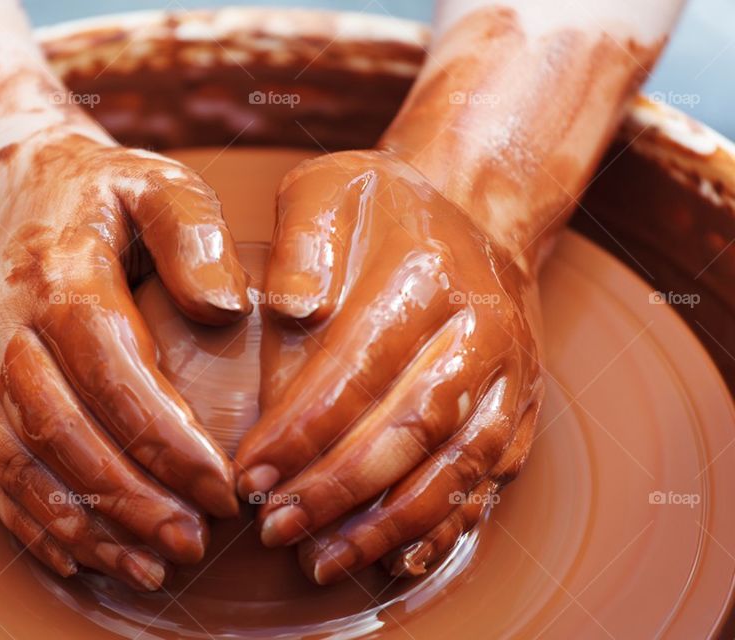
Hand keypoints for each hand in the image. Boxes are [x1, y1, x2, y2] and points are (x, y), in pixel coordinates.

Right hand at [0, 132, 248, 589]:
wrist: (3, 190)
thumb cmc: (100, 193)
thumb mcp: (157, 184)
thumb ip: (194, 232)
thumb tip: (227, 309)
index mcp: (58, 275)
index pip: (112, 371)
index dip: (167, 439)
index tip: (224, 486)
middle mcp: (4, 328)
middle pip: (62, 431)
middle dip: (129, 499)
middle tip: (193, 544)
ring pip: (21, 464)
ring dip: (84, 525)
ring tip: (149, 568)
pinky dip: (33, 522)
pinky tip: (80, 559)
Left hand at [237, 149, 542, 583]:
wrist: (476, 212)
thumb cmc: (384, 208)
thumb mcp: (329, 189)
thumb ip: (303, 240)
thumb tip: (291, 310)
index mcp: (426, 276)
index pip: (358, 368)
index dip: (303, 431)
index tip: (249, 475)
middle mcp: (481, 331)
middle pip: (410, 429)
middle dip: (337, 491)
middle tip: (274, 529)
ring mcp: (510, 377)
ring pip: (455, 468)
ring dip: (387, 526)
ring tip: (322, 562)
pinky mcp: (521, 411)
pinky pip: (489, 481)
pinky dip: (444, 528)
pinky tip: (395, 561)